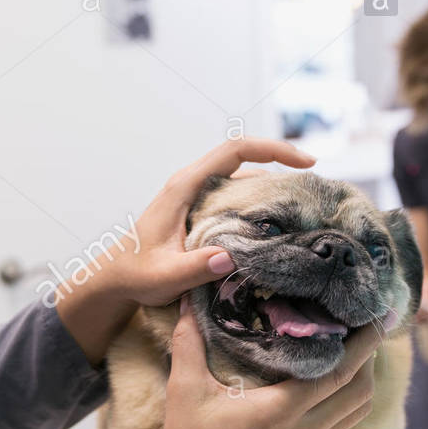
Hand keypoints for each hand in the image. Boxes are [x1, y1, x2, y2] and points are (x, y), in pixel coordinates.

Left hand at [100, 138, 314, 308]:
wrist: (112, 279)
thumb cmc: (134, 275)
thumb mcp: (164, 277)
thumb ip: (194, 268)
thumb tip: (231, 257)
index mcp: (185, 187)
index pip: (235, 151)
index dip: (273, 149)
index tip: (306, 163)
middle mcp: (192, 183)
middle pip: (245, 159)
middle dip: (282, 166)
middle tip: (315, 190)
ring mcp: (196, 196)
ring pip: (242, 179)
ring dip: (272, 188)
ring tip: (303, 211)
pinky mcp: (199, 211)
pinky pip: (235, 197)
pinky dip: (259, 205)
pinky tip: (276, 228)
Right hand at [151, 294, 388, 428]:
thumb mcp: (185, 391)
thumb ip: (188, 343)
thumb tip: (184, 302)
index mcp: (281, 410)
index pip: (339, 373)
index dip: (364, 345)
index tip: (376, 319)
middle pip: (359, 392)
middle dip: (370, 359)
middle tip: (368, 330)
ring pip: (355, 414)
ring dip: (362, 384)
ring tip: (356, 358)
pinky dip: (345, 407)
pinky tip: (330, 392)